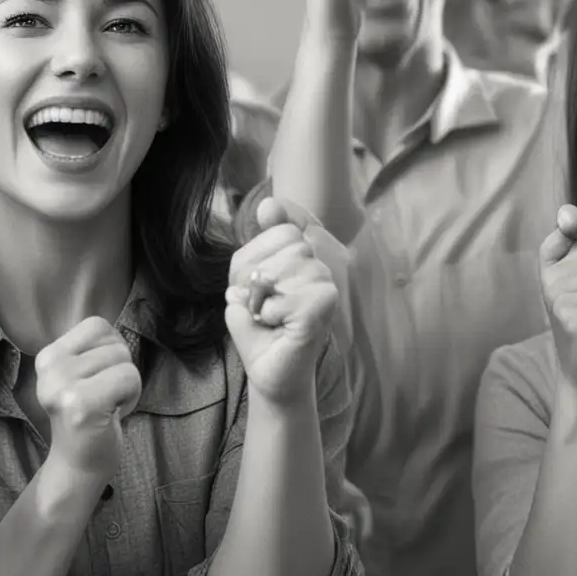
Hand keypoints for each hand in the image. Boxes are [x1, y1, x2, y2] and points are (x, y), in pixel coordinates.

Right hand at [39, 317, 139, 483]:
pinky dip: (132, 396)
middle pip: (114, 344)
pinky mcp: (81, 404)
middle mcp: (50, 368)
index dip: (111, 350)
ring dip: (127, 385)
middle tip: (104, 398)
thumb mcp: (78, 377)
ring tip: (108, 406)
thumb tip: (116, 333)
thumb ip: (91, 351)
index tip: (100, 379)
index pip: (96, 325)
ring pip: (123, 360)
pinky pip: (128, 377)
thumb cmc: (87, 420)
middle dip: (121, 370)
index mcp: (47, 357)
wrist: (78, 466)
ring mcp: (62, 386)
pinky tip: (113, 414)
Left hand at [225, 197, 341, 402]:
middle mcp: (324, 264)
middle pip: (284, 241)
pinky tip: (279, 326)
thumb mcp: (247, 278)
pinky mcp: (326, 307)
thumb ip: (259, 243)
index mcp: (307, 254)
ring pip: (284, 268)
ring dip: (263, 297)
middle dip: (257, 276)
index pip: (281, 226)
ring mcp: (328, 285)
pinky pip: (287, 296)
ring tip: (270, 316)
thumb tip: (270, 204)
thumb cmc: (259, 327)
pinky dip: (271, 313)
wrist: (270, 371)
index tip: (256, 283)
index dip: (257, 255)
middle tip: (261, 304)